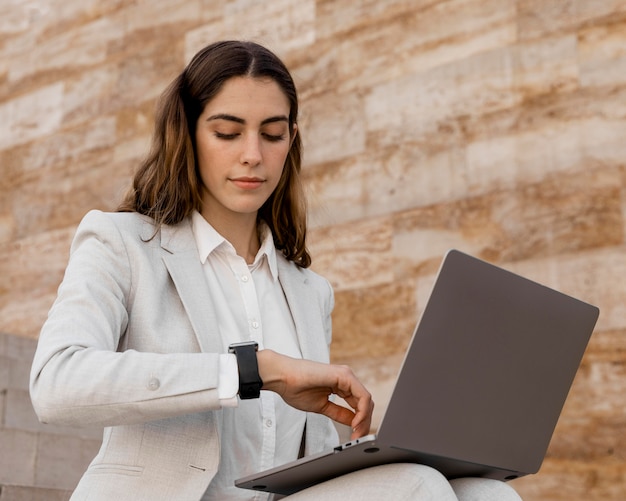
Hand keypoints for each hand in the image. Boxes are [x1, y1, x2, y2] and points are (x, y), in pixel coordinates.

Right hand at [257, 350, 373, 439]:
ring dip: (365, 420)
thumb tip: (353, 422)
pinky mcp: (345, 375)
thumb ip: (338, 413)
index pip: (358, 404)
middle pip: (365, 403)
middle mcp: (346, 378)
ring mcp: (346, 375)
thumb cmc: (295, 388)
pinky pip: (362, 396)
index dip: (360, 422)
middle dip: (364, 423)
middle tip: (358, 438)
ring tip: (357, 434)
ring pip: (366, 400)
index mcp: (340, 384)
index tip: (356, 437)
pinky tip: (355, 423)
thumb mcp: (322, 406)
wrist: (282, 377)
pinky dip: (362, 412)